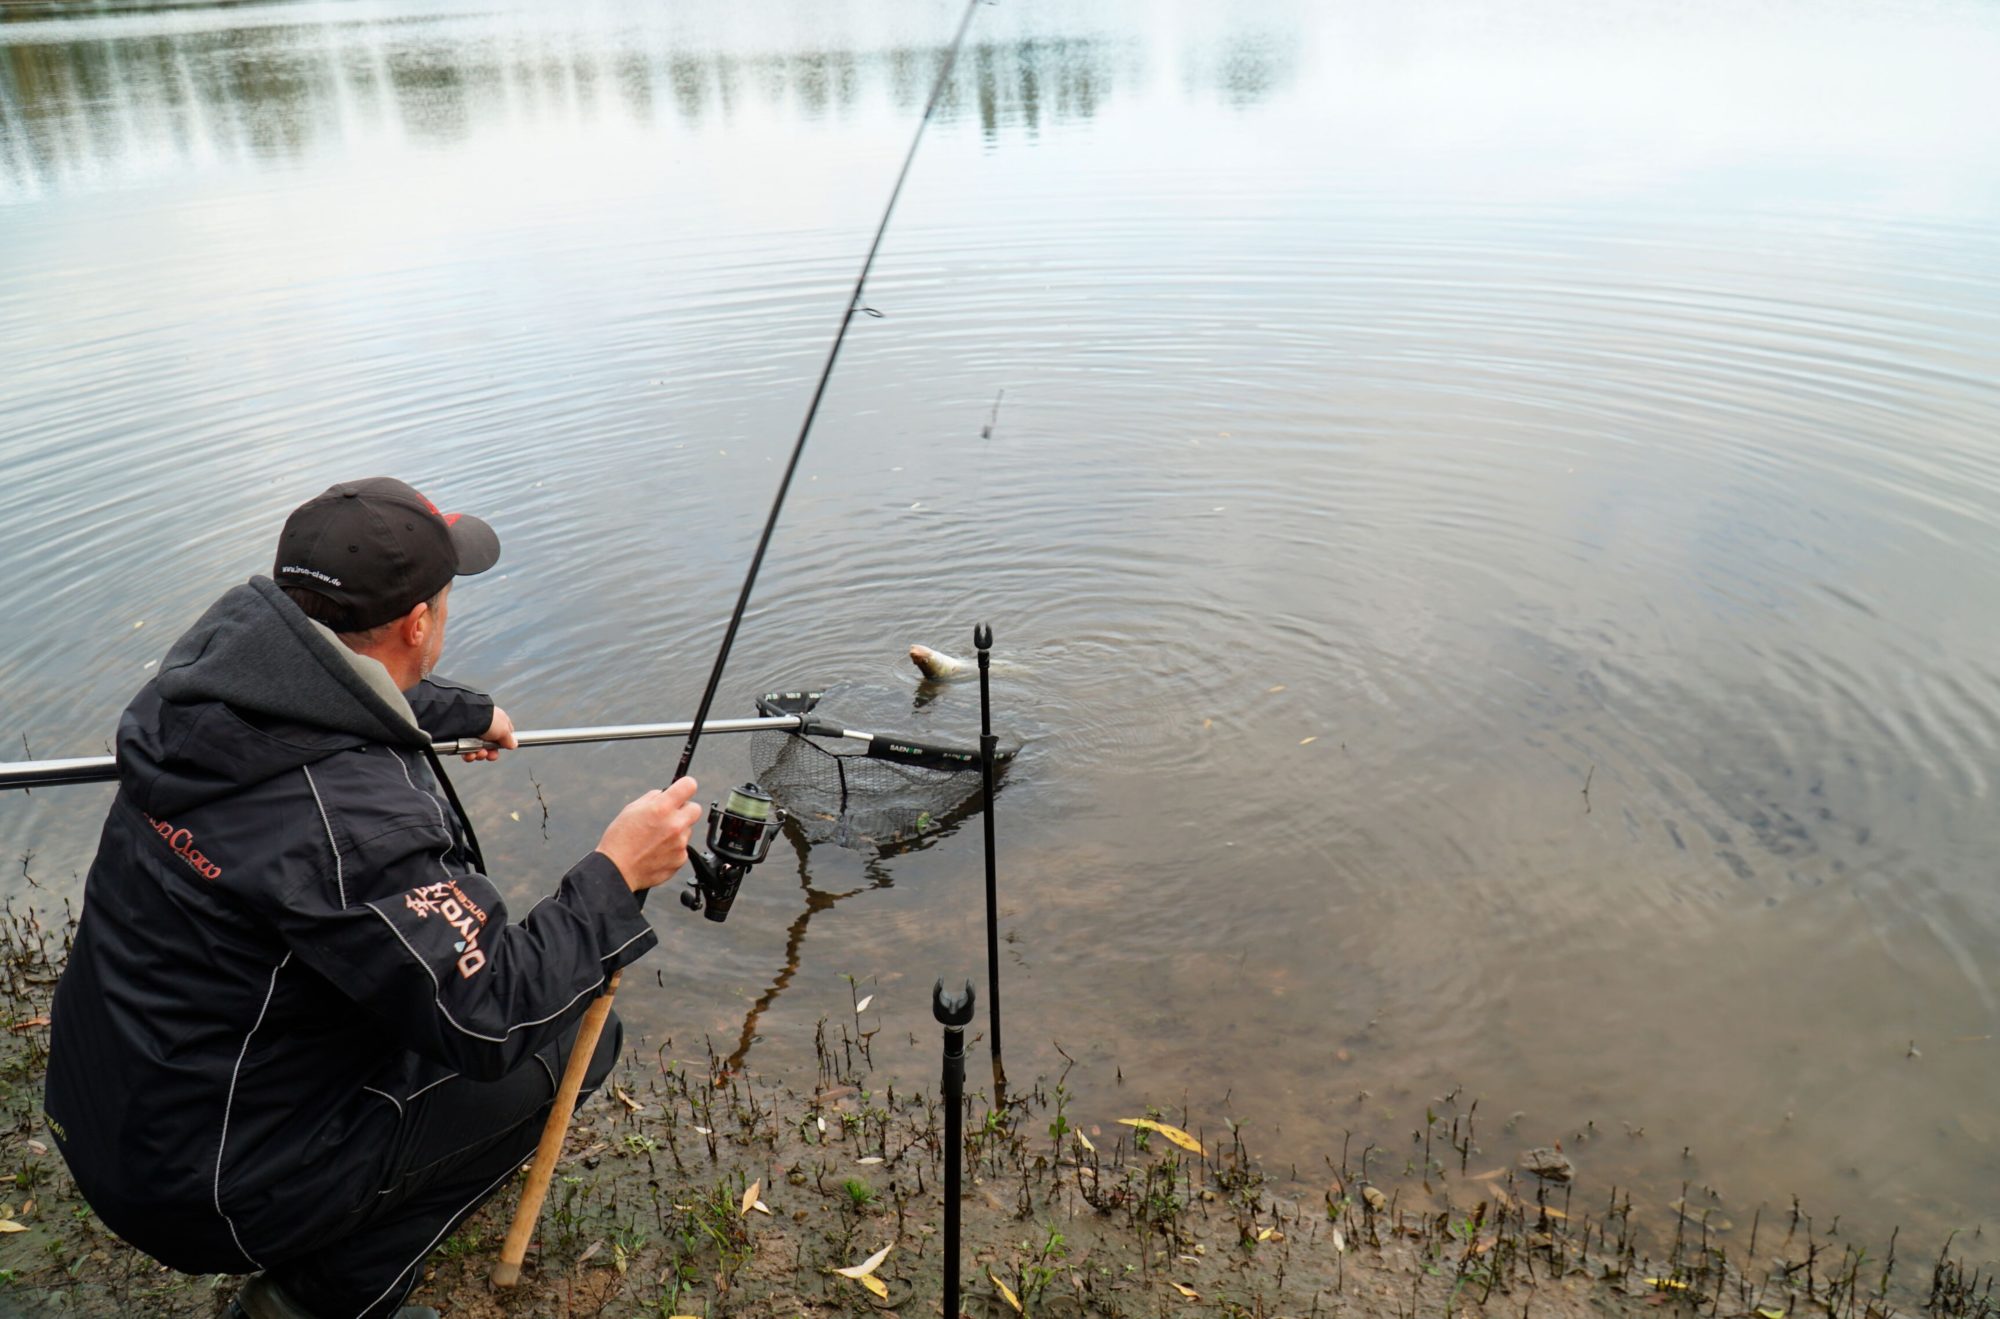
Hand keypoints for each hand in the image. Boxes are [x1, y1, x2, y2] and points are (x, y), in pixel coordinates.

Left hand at [464, 706, 517, 761]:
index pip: (503, 734)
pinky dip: (469, 755)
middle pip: (490, 746)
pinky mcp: (461, 739)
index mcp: (496, 721)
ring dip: (480, 755)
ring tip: (479, 753)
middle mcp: (484, 727)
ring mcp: (472, 733)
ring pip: (478, 750)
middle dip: (491, 753)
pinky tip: (470, 754)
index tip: (503, 747)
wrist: (466, 719)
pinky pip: (466, 751)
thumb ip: (510, 739)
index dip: (504, 743)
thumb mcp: (504, 730)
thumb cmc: (487, 720)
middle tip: (490, 754)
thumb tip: (513, 744)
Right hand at [595, 778, 702, 892]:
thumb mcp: (631, 809)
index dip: (685, 786)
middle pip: (695, 809)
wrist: (617, 870)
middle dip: (684, 810)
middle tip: (669, 817)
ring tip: (656, 839)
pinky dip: (673, 848)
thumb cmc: (619, 840)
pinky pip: (683, 848)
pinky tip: (657, 851)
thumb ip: (653, 798)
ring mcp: (680, 843)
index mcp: (662, 808)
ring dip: (677, 831)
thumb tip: (665, 794)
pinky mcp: (681, 859)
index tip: (682, 790)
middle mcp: (675, 824)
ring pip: (687, 830)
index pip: (689, 786)